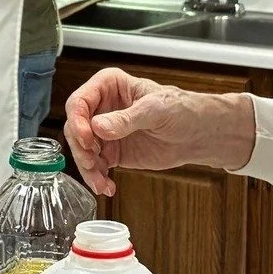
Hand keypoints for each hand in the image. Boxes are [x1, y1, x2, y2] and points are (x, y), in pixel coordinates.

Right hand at [64, 68, 255, 196]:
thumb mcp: (155, 110)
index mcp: (110, 85)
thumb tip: (99, 127)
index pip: (80, 101)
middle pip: (75, 127)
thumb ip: (126, 119)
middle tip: (92, 165)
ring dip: (87, 169)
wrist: (196, 134)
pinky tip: (107, 187)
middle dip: (81, 149)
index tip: (87, 139)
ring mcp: (104, 131)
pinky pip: (94, 166)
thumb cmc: (181, 109)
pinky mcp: (111, 152)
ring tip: (102, 183)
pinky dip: (97, 178)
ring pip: (81, 150)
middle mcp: (102, 107)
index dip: (78, 121)